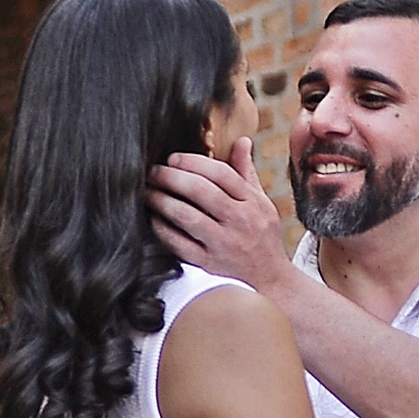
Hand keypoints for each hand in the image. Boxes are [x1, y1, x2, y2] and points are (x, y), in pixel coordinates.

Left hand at [150, 137, 293, 291]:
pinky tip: (154, 218)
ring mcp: (223, 243)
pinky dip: (163, 229)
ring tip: (149, 192)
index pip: (222, 174)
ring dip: (162, 201)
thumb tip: (241, 141)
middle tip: (154, 171)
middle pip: (201, 192)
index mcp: (253, 202)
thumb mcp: (261, 201)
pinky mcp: (208, 263)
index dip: (194, 162)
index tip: (174, 158)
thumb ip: (246, 171)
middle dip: (172, 177)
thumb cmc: (261, 234)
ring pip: (187, 216)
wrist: (270, 277)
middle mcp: (240, 221)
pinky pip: (179, 243)